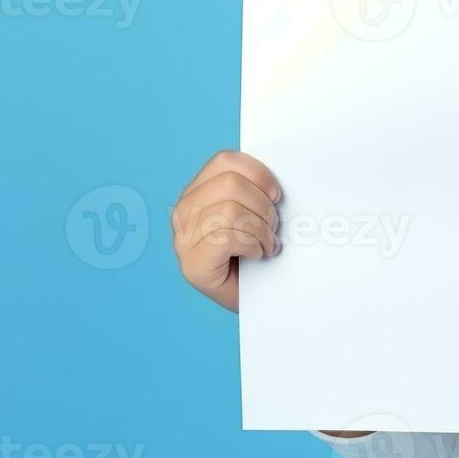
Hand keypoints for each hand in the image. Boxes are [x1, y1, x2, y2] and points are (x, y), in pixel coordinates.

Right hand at [171, 150, 282, 311]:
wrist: (261, 296)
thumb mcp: (258, 210)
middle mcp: (182, 213)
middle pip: (229, 185)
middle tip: (272, 228)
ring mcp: (182, 241)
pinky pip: (225, 238)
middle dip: (262, 206)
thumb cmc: (261, 249)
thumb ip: (255, 188)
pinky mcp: (191, 266)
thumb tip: (274, 181)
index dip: (258, 174)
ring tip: (267, 243)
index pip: (225, 161)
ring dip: (260, 229)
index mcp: (197, 191)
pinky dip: (252, 245)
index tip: (276, 195)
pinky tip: (258, 255)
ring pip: (228, 211)